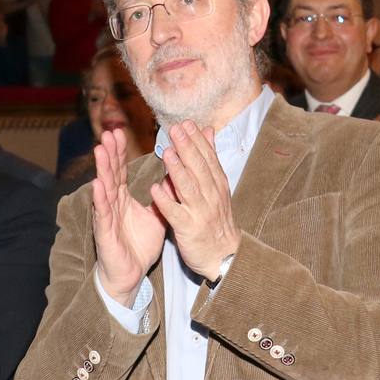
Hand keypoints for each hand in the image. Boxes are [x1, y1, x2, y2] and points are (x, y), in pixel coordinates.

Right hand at [92, 128, 165, 303]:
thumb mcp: (156, 216)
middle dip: (110, 152)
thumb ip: (162, 197)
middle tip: (109, 131)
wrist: (131, 274)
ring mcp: (106, 216)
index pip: (121, 170)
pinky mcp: (104, 232)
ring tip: (100, 149)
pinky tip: (97, 184)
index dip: (120, 151)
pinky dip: (100, 199)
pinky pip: (102, 213)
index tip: (120, 131)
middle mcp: (112, 203)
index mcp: (123, 198)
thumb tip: (171, 177)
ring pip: (104, 188)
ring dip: (102, 168)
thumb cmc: (139, 245)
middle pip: (111, 173)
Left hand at [149, 122, 239, 280]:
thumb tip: (207, 130)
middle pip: (199, 168)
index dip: (197, 140)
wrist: (224, 255)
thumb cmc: (216, 218)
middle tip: (176, 129)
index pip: (207, 158)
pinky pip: (176, 212)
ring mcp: (200, 212)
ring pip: (189, 187)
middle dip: (187, 148)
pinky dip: (166, 200)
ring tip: (167, 152)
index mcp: (216, 183)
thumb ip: (209, 158)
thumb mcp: (217, 186)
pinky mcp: (188, 228)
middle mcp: (211, 195)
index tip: (186, 123)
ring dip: (178, 169)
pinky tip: (155, 188)